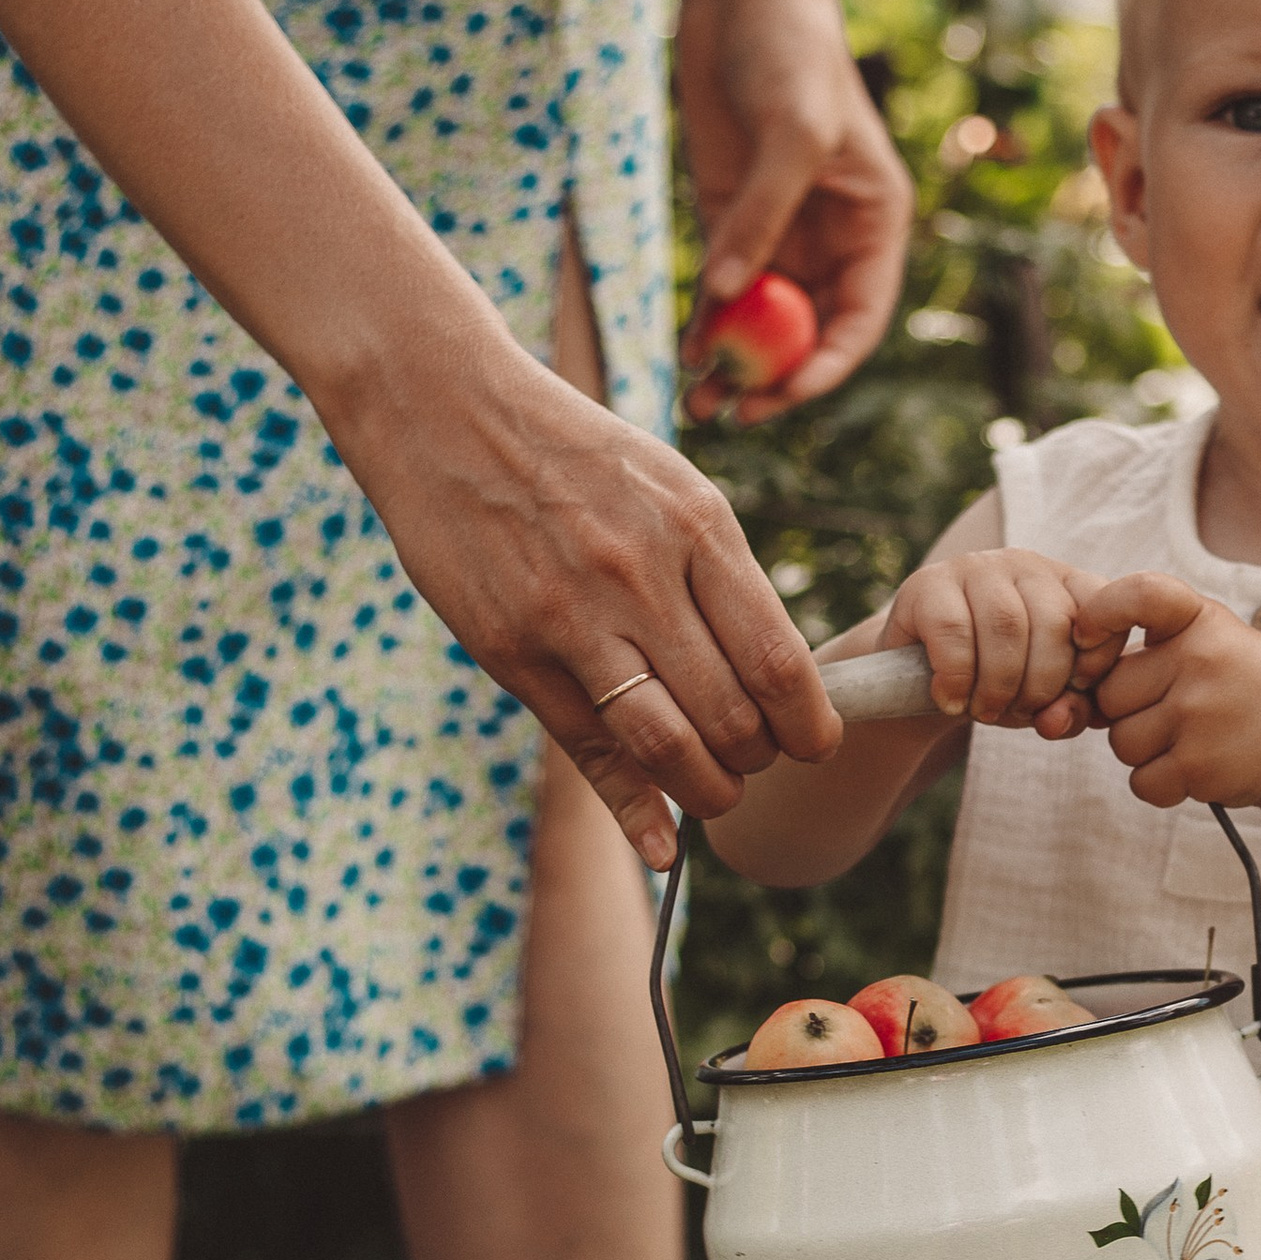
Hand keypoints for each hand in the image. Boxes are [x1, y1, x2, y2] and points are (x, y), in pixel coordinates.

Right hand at [358, 333, 837, 867]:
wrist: (445, 412)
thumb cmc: (575, 455)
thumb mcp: (671, 490)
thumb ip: (722, 579)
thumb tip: (775, 678)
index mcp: (698, 529)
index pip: (780, 662)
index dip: (811, 726)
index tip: (816, 743)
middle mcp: (641, 577)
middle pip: (732, 717)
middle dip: (757, 760)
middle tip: (753, 760)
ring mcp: (572, 619)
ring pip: (667, 745)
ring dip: (705, 791)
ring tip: (712, 788)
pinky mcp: (512, 651)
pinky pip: (588, 751)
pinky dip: (634, 812)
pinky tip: (661, 847)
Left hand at [676, 0, 911, 418]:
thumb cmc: (791, 54)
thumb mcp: (791, 133)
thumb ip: (761, 216)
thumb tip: (728, 295)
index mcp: (873, 225)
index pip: (858, 317)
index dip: (826, 365)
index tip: (786, 396)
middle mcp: (831, 241)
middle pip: (807, 333)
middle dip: (774, 379)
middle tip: (735, 415)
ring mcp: (777, 234)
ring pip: (759, 321)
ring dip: (733, 365)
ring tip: (698, 405)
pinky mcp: (729, 221)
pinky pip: (718, 289)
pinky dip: (703, 325)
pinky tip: (685, 355)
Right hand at [883, 546, 1125, 730]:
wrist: (919, 681)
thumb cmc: (996, 686)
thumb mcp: (1043, 703)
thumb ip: (1070, 712)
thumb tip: (1056, 719)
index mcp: (1066, 584)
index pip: (1103, 605)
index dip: (1098, 659)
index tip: (1074, 692)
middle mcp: (1025, 566)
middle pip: (1053, 621)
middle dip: (1042, 683)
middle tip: (1019, 713)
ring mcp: (975, 567)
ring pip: (1006, 624)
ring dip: (998, 685)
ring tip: (984, 712)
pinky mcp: (927, 583)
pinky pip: (954, 631)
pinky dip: (957, 678)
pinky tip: (951, 700)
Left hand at [1074, 573, 1260, 813]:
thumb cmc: (1243, 688)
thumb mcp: (1211, 641)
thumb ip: (1147, 652)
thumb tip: (1069, 701)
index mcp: (1200, 619)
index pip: (1141, 594)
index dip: (1100, 612)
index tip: (1085, 634)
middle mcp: (1200, 659)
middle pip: (1110, 694)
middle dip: (1128, 711)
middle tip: (1175, 712)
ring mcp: (1199, 714)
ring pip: (1122, 742)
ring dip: (1145, 751)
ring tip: (1192, 739)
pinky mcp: (1200, 766)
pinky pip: (1141, 781)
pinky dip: (1160, 784)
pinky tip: (1196, 767)